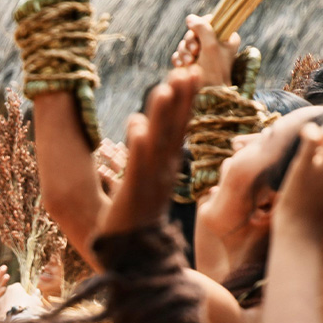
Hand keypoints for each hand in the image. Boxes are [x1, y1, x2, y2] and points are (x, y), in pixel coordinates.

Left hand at [100, 70, 199, 236]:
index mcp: (165, 164)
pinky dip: (138, 149)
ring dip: (161, 116)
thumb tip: (137, 120)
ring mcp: (150, 181)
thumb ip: (140, 148)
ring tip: (164, 87)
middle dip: (180, 99)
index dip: (183, 99)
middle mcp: (163, 169)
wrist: (133, 254)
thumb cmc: (135, 212)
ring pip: (157, 143)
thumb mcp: (140, 175)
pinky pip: (136, 168)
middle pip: (173, 129)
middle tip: (187, 68)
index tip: (190, 71)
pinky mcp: (133, 194)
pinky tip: (138, 128)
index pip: (177, 126)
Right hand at [171, 14, 239, 87]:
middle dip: (190, 42)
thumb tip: (189, 18)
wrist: (206, 97)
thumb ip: (202, 28)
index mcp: (227, 38)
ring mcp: (202, 54)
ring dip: (184, 51)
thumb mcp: (211, 46)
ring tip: (189, 62)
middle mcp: (215, 44)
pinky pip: (179, 54)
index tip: (199, 37)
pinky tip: (182, 65)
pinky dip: (179, 58)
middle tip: (194, 52)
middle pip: (194, 32)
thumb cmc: (213, 73)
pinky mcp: (191, 63)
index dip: (201, 27)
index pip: (211, 21)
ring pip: (185, 43)